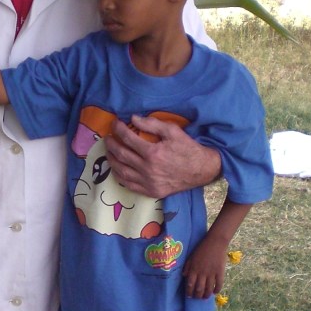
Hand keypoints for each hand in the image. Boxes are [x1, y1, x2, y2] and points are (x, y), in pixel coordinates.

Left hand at [105, 114, 221, 197]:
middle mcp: (148, 169)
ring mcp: (148, 182)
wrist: (201, 170)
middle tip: (108, 137)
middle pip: (121, 155)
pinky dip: (119, 176)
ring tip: (109, 151)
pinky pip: (129, 185)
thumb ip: (152, 124)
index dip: (119, 129)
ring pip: (122, 171)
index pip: (128, 138)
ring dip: (112, 160)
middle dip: (111, 144)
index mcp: (153, 153)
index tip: (115, 124)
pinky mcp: (150, 191)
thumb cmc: (188, 148)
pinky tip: (117, 168)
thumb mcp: (173, 131)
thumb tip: (133, 118)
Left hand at [182, 237, 226, 298]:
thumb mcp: (191, 256)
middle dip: (197, 296)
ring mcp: (212, 273)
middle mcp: (202, 273)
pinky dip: (217, 290)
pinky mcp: (220, 272)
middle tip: (197, 298)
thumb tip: (184, 276)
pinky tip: (215, 292)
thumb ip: (187, 267)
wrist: (215, 242)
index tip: (189, 296)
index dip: (189, 292)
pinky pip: (219, 284)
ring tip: (205, 297)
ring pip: (209, 288)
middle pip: (199, 289)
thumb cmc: (201, 248)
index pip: (190, 284)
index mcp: (194, 269)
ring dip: (206, 295)